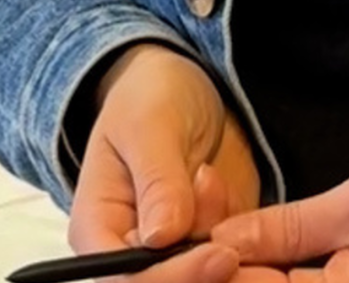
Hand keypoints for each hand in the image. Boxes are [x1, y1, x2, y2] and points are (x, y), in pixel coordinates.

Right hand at [68, 44, 261, 281]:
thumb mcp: (149, 124)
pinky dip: (250, 238)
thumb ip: (158, 180)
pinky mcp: (215, 245)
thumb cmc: (150, 97)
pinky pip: (241, 263)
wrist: (189, 86)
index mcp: (98, 230)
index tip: (219, 254)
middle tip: (226, 204)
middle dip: (209, 261)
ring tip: (210, 173)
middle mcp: (133, 252)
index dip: (173, 277)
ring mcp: (177, 251)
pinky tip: (227, 189)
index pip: (126, 279)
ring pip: (212, 277)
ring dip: (230, 242)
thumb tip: (161, 236)